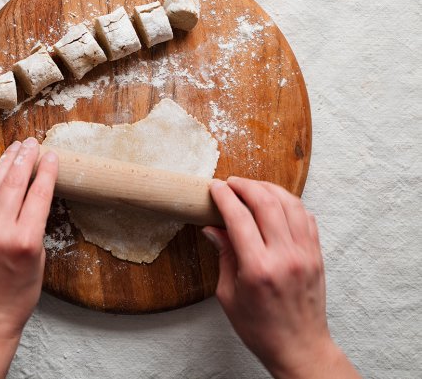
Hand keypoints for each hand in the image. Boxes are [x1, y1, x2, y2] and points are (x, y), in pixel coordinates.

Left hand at [0, 138, 57, 378]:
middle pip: (14, 184)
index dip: (45, 172)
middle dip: (25, 159)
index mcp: (24, 241)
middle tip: (32, 142)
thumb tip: (33, 200)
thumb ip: (34, 229)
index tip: (50, 155)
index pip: (38, 195)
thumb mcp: (39, 262)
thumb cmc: (17, 298)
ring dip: (5, 164)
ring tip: (15, 147)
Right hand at [203, 177, 359, 378]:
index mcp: (258, 268)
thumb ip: (224, 255)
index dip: (224, 196)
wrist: (299, 348)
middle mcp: (285, 257)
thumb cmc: (260, 328)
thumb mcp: (228, 294)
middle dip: (245, 185)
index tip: (214, 187)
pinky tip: (276, 203)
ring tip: (253, 187)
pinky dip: (290, 204)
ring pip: (290, 204)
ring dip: (269, 189)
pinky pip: (306, 217)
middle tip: (231, 183)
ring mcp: (305, 254)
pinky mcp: (317, 255)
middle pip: (266, 202)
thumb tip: (214, 227)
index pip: (238, 217)